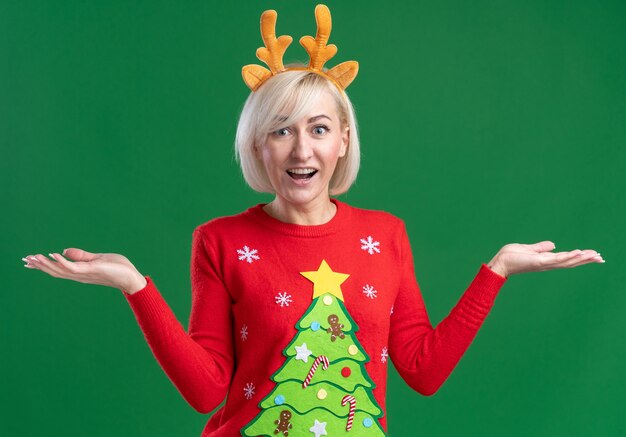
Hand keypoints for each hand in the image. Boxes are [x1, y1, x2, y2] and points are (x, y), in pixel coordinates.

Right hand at [22, 248, 146, 293]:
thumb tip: (64, 251)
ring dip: (46, 264)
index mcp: (80, 272)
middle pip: (55, 271)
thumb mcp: (97, 259)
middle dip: (40, 265)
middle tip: (24, 260)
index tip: (29, 260)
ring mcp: (85, 274)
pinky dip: (62, 261)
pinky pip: (74, 267)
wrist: (132, 277)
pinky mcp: (92, 270)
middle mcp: (80, 275)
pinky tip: (54, 254)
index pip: (58, 269)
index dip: (44, 265)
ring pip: (61, 270)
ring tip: (33, 257)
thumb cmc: (117, 268)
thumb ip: (81, 256)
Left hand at [487, 241, 603, 277]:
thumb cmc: (511, 256)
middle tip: (601, 258)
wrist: (500, 262)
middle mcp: (548, 264)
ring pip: (567, 261)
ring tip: (594, 255)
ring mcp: (544, 263)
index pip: (567, 259)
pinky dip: (568, 256)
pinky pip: (556, 259)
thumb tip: (553, 244)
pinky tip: (578, 253)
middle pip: (571, 262)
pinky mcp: (539, 262)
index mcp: (546, 260)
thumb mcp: (529, 249)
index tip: (593, 255)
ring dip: (581, 258)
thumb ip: (541, 247)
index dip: (580, 258)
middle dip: (586, 260)